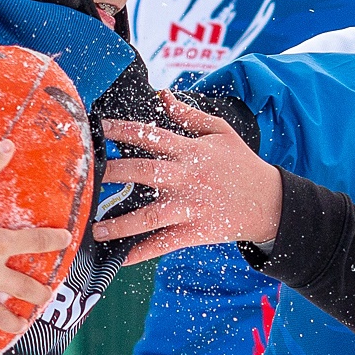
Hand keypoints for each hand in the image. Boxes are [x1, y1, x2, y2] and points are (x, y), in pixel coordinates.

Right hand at [0, 140, 73, 354]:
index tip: (65, 241)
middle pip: (25, 287)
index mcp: (0, 243)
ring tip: (21, 325)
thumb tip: (9, 142)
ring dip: (13, 322)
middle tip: (46, 297)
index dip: (52, 241)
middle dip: (39, 293)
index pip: (35, 241)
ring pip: (1, 316)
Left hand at [92, 94, 282, 263]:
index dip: (121, 131)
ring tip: (95, 229)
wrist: (269, 201)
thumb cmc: (241, 164)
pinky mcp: (196, 231)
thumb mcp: (220, 132)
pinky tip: (121, 258)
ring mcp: (190, 207)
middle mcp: (186, 178)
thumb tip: (162, 95)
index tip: (97, 130)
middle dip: (112, 174)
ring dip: (120, 223)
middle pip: (144, 173)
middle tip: (84, 178)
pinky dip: (142, 252)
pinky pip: (165, 244)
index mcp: (190, 151)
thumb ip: (188, 115)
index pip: (150, 136)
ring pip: (150, 216)